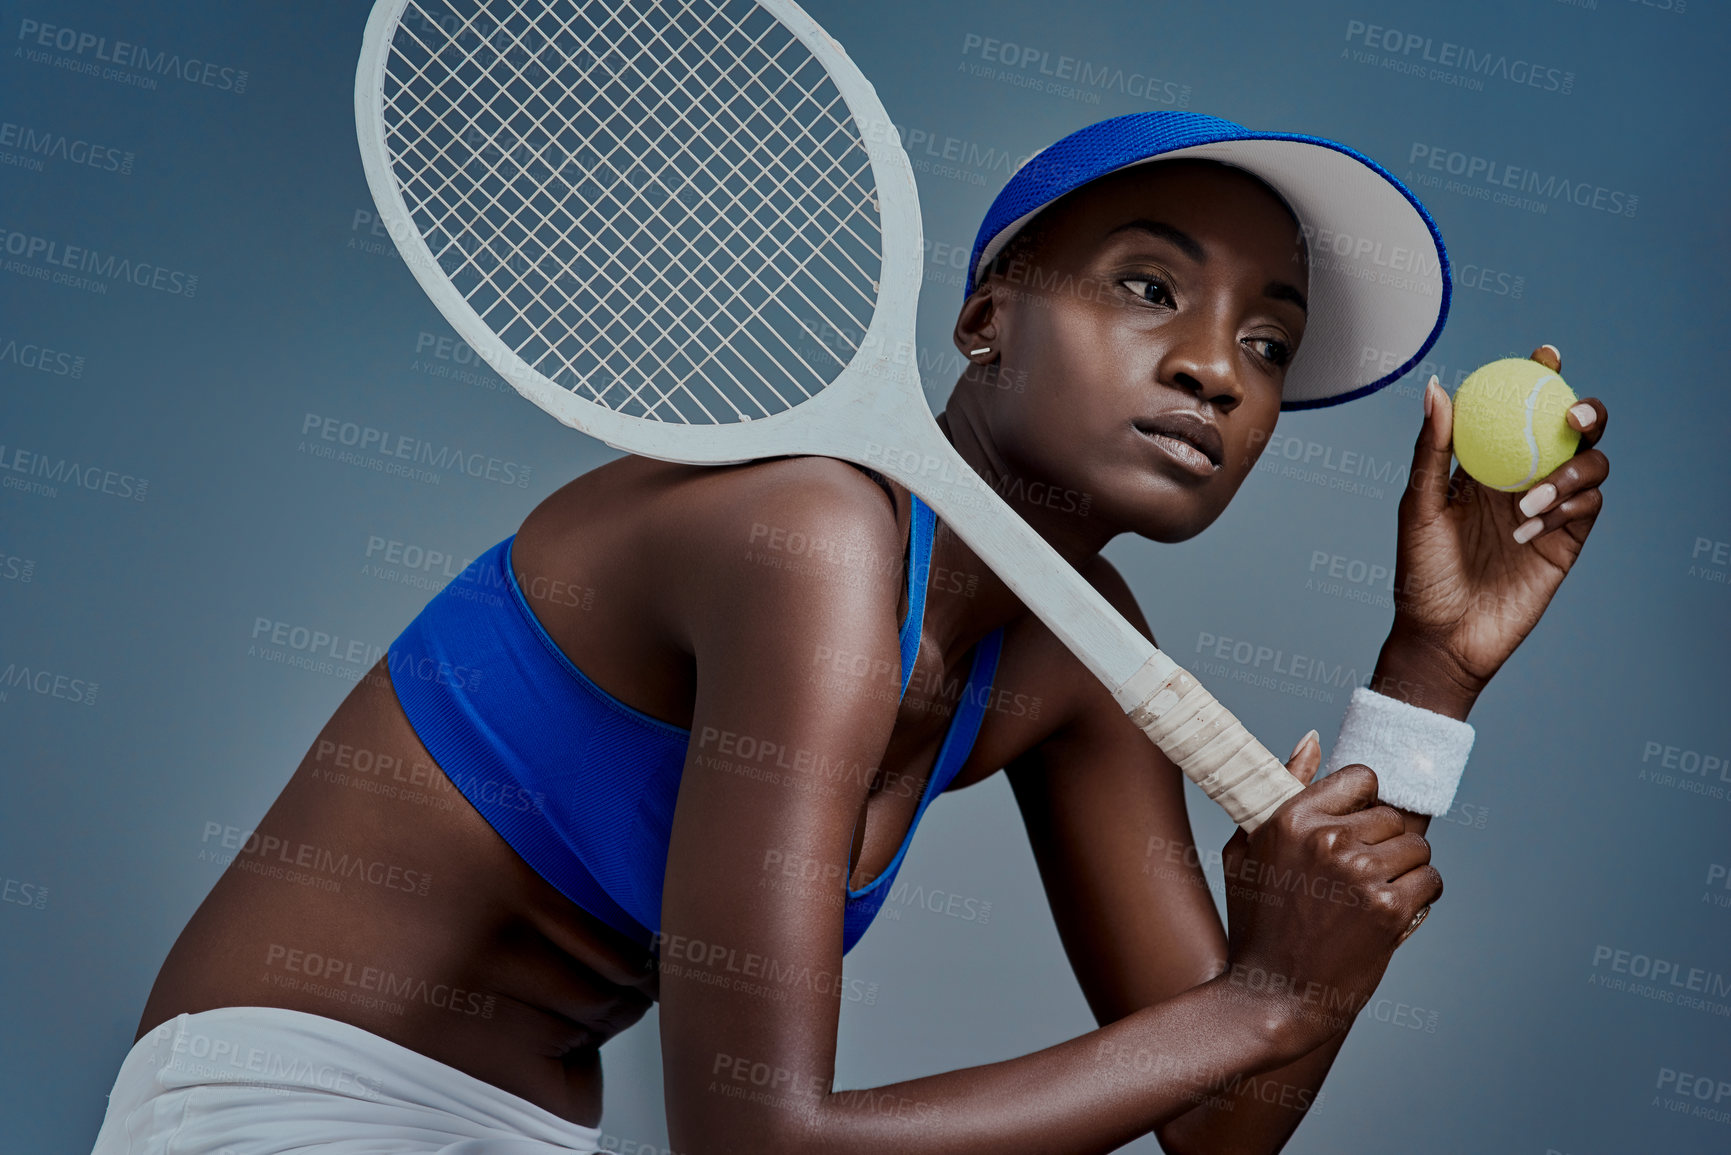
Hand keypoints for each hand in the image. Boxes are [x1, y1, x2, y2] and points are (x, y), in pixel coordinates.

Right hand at [1214, 735, 1441, 1048]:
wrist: (1271, 995)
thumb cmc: (1256, 923)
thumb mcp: (1249, 849)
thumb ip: (1284, 788)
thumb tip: (1313, 737)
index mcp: (1291, 817)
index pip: (1363, 778)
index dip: (1363, 806)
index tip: (1352, 834)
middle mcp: (1326, 838)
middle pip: (1394, 816)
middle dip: (1385, 845)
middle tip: (1357, 881)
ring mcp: (1360, 873)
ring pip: (1418, 848)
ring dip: (1405, 872)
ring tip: (1372, 899)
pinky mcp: (1389, 909)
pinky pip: (1431, 881)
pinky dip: (1419, 899)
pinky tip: (1390, 917)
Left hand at [1391, 345, 1608, 692]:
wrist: (1443, 635)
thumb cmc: (1420, 573)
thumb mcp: (1418, 505)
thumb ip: (1431, 449)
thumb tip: (1436, 387)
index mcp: (1485, 466)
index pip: (1517, 412)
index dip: (1538, 378)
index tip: (1545, 355)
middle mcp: (1522, 481)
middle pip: (1571, 431)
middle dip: (1584, 411)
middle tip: (1570, 413)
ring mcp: (1548, 511)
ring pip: (1591, 465)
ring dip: (1572, 470)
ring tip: (1529, 499)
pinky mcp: (1566, 543)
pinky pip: (1590, 507)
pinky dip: (1570, 505)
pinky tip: (1533, 527)